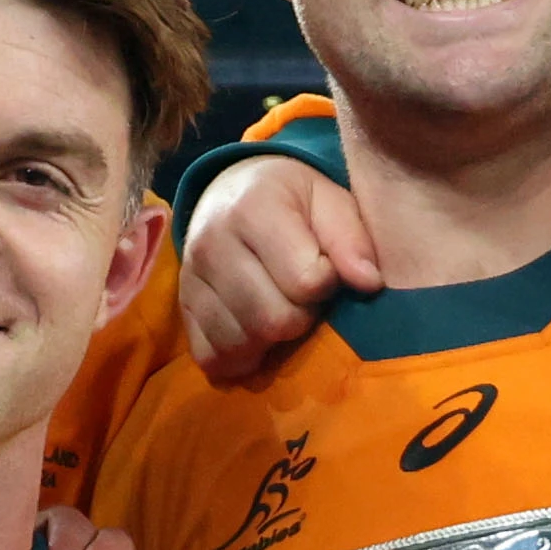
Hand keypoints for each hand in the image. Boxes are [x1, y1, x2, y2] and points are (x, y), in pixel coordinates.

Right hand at [180, 153, 371, 381]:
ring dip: (270, 341)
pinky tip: (255, 335)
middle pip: (272, 320)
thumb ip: (351, 240)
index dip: (326, 285)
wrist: (233, 191)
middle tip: (303, 298)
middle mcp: (212, 243)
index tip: (325, 269)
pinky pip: (210, 357)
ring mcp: (191, 278)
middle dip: (301, 317)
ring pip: (240, 344)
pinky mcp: (182, 307)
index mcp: (254, 209)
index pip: (305, 281)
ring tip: (279, 310)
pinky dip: (238, 357)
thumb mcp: (331, 202)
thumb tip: (368, 283)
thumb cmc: (294, 202)